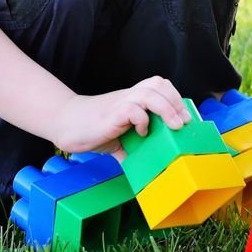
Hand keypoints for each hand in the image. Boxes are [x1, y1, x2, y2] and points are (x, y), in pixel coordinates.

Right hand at [50, 75, 187, 154]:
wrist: (65, 123)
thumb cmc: (93, 129)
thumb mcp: (119, 138)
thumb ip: (133, 147)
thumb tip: (148, 167)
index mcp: (133, 98)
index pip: (161, 86)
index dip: (176, 98)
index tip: (186, 118)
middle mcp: (129, 96)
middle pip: (159, 84)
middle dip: (176, 101)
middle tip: (183, 123)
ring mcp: (120, 102)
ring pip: (150, 93)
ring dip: (167, 108)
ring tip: (174, 126)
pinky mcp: (112, 114)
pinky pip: (133, 109)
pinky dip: (142, 120)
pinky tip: (142, 133)